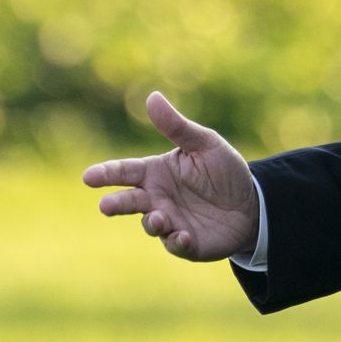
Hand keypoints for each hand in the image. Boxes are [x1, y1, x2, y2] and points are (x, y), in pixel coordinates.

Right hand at [81, 91, 259, 261]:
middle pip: (129, 201)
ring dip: (152, 223)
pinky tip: (183, 236)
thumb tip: (152, 97)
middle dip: (115, 203)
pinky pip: (174, 244)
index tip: (88, 177)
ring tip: (159, 218)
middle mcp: (157, 198)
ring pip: (150, 224)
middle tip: (105, 206)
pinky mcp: (186, 243)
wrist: (251, 204)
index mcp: (156, 172)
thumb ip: (177, 126)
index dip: (106, 173)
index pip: (125, 171)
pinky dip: (176, 241)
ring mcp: (169, 222)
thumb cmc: (224, 170)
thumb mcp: (205, 143)